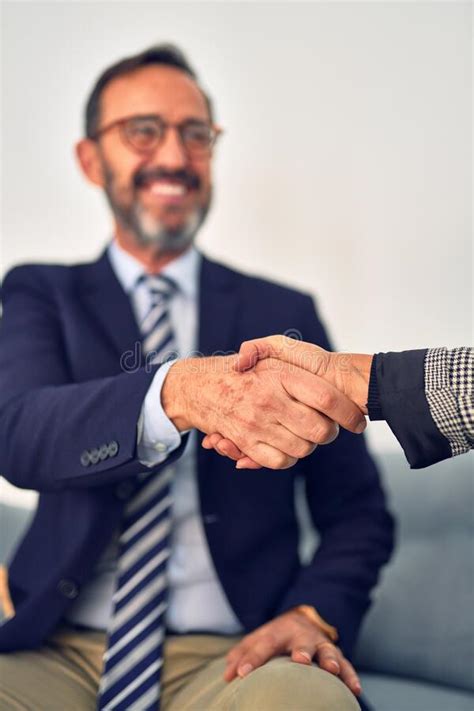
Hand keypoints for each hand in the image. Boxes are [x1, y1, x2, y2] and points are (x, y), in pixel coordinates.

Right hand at [202, 336, 371, 467]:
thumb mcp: (269, 352)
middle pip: (319, 430)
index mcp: (281, 375)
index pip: (327, 398)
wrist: (200, 387)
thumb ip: (306, 362)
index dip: (348, 413)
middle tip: (328, 428)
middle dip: (330, 433)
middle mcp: (269, 399)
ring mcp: (256, 422)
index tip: (358, 421)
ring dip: (308, 445)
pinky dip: (288, 458)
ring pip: (302, 448)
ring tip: (305, 434)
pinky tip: (287, 445)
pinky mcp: (245, 442)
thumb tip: (326, 382)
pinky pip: (279, 461)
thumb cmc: (244, 372)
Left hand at [224, 608, 361, 697]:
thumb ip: (242, 655)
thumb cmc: (276, 636)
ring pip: (328, 651)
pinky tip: (354, 689)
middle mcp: (302, 636)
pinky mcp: (337, 655)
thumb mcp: (258, 639)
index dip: (253, 658)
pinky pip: (347, 665)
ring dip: (330, 660)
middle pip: (302, 642)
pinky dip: (351, 676)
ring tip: (332, 670)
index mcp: (279, 631)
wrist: (304, 618)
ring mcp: (321, 645)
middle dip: (302, 651)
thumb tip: (227, 676)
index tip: (242, 674)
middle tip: (300, 660)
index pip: (264, 643)